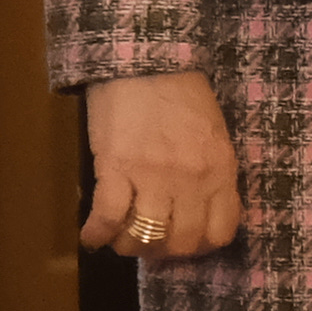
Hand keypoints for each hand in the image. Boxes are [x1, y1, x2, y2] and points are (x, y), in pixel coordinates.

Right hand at [75, 71, 241, 259]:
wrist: (145, 58)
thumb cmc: (182, 92)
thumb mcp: (213, 135)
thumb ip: (211, 173)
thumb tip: (196, 210)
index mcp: (220, 170)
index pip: (220, 232)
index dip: (201, 246)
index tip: (185, 242)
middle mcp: (191, 180)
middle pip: (182, 242)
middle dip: (165, 252)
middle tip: (150, 244)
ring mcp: (153, 177)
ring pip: (145, 237)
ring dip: (130, 247)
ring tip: (121, 240)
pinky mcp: (116, 168)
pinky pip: (107, 218)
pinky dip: (97, 235)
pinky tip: (92, 238)